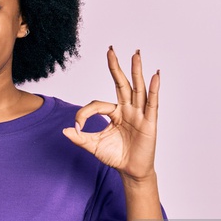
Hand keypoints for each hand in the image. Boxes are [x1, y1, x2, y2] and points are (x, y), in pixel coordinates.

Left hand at [63, 47, 159, 183]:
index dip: (84, 114)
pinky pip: (152, 103)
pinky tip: (155, 75)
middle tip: (111, 49)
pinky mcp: (149, 122)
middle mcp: (127, 110)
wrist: (130, 172)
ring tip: (136, 54)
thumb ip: (80, 138)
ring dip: (136, 71)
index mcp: (114, 113)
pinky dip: (154, 89)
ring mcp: (139, 114)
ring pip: (137, 89)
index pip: (97, 105)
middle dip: (116, 67)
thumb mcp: (93, 146)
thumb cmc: (115, 156)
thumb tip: (65, 130)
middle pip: (121, 84)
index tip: (77, 126)